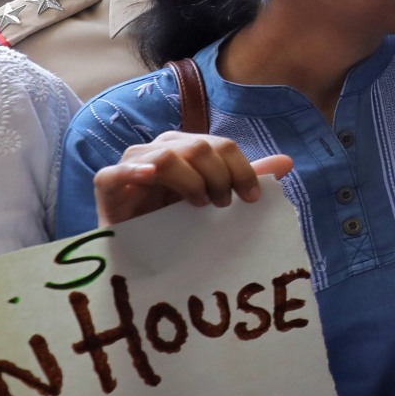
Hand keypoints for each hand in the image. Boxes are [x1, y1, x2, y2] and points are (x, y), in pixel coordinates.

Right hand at [94, 133, 292, 225]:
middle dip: (219, 176)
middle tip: (222, 204)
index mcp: (187, 148)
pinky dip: (136, 170)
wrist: (137, 250)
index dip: (242, 170)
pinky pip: (117, 171)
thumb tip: (287, 162)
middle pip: (199, 148)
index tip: (252, 198)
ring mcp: (132, 163)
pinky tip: (149, 177)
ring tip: (199, 204)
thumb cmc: (178, 220)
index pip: (221, 146)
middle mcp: (160, 148)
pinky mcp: (107, 184)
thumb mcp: (214, 197)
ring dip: (191, 180)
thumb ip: (246, 178)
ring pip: (168, 156)